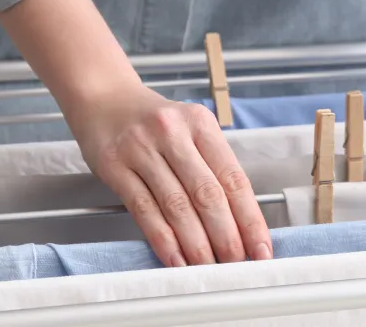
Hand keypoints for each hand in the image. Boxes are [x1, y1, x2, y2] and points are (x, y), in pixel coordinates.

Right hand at [71, 85, 272, 266]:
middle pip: (208, 194)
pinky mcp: (115, 167)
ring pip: (177, 206)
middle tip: (237, 264)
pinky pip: (144, 210)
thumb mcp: (191, 128)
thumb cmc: (153, 120)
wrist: (104, 98)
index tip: (260, 247)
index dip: (250, 218)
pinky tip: (175, 258)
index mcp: (201, 124)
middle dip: (226, 236)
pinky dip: (163, 239)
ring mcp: (142, 150)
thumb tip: (239, 219)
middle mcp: (174, 134)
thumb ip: (212, 165)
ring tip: (208, 268)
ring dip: (196, 244)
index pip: (234, 178)